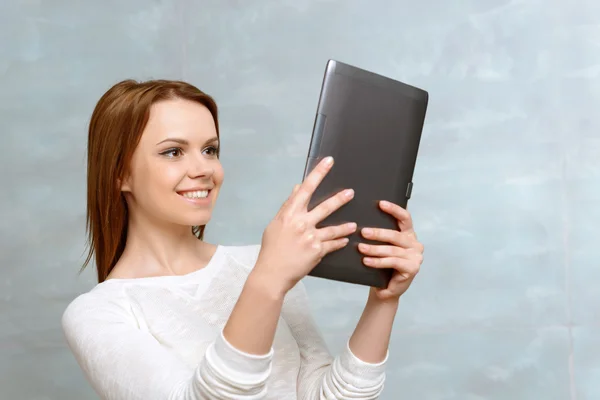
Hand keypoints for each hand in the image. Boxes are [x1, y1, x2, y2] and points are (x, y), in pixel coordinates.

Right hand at [255, 157, 356, 293]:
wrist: (272, 273)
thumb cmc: (271, 249)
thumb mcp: (276, 225)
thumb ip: (288, 206)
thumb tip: (298, 188)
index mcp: (290, 214)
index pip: (306, 189)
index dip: (318, 174)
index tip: (329, 162)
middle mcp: (301, 223)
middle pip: (325, 207)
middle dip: (340, 199)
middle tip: (351, 192)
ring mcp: (311, 237)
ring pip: (334, 228)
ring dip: (346, 226)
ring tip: (354, 225)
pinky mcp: (318, 251)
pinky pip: (333, 244)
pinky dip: (340, 242)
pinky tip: (346, 241)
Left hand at [358, 200, 423, 301]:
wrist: (384, 289)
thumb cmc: (382, 266)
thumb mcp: (381, 247)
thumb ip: (379, 236)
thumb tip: (361, 222)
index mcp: (408, 234)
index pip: (404, 218)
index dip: (394, 209)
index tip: (380, 203)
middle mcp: (415, 244)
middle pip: (396, 235)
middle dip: (378, 233)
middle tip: (362, 232)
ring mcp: (415, 256)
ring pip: (392, 249)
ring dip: (375, 249)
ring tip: (360, 248)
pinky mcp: (412, 268)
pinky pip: (392, 262)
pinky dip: (378, 261)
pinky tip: (367, 261)